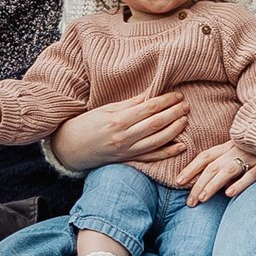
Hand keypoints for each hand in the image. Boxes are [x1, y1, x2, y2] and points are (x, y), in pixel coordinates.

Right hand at [50, 91, 189, 169]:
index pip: (149, 108)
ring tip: (185, 119)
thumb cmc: (86, 124)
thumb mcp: (106, 109)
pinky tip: (180, 146)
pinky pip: (151, 157)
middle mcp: (124, 136)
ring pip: (158, 141)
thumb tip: (150, 95)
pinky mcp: (128, 160)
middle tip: (186, 105)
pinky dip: (167, 153)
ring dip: (175, 130)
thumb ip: (129, 104)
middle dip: (174, 113)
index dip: (166, 101)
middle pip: (156, 124)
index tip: (177, 95)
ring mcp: (127, 150)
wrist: (70, 148)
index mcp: (118, 120)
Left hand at [175, 139, 255, 204]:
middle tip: (189, 202)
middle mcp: (237, 149)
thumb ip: (227, 165)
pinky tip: (229, 194)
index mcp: (228, 146)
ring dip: (213, 184)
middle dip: (198, 184)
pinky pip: (252, 173)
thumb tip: (210, 184)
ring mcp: (252, 155)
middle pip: (213, 166)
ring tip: (202, 198)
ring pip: (228, 170)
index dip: (190, 169)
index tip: (178, 182)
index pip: (205, 156)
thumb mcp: (241, 153)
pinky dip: (240, 183)